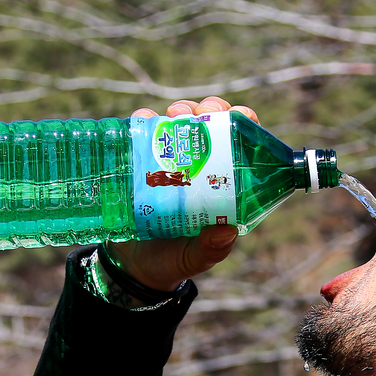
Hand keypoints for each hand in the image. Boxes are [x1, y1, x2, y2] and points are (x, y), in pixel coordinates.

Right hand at [107, 96, 256, 291]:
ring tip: (175, 114)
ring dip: (181, 109)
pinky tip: (145, 118)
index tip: (239, 115)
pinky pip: (142, 131)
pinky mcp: (140, 160)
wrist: (131, 267)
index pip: (240, 146)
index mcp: (221, 185)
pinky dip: (144, 118)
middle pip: (211, 125)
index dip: (243, 124)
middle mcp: (198, 167)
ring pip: (179, 121)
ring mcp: (169, 161)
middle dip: (210, 109)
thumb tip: (226, 231)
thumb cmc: (173, 260)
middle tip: (203, 113)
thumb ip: (211, 249)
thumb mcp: (195, 258)